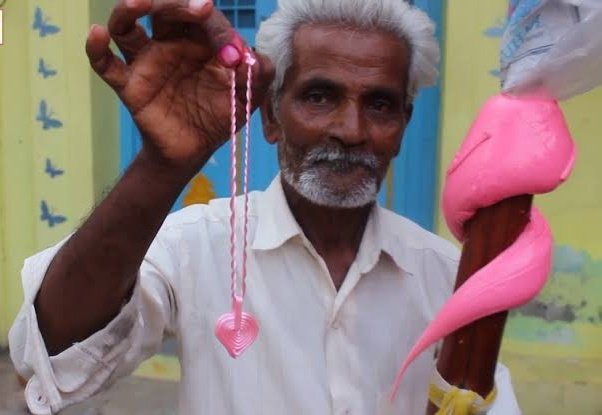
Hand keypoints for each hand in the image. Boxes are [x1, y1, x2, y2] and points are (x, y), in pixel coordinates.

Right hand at [85, 0, 274, 171]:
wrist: (195, 150)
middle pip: (162, 9)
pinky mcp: (129, 85)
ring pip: (127, 26)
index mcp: (199, 40)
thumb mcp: (247, 97)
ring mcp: (146, 62)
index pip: (202, 17)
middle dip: (177, 3)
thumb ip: (259, 75)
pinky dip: (96, 50)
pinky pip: (106, 64)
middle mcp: (169, 43)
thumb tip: (252, 58)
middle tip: (198, 8)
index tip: (231, 52)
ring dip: (129, 9)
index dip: (216, 26)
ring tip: (138, 2)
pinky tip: (96, 35)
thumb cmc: (220, 115)